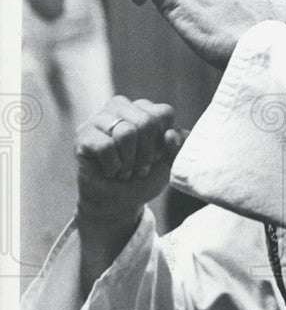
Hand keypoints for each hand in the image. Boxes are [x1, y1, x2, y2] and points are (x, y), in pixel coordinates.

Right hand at [76, 96, 187, 226]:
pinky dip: (113, 166)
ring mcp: (99, 118)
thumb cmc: (144, 178)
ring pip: (126, 133)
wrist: (118, 203)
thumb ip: (179, 146)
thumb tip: (171, 134)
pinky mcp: (83, 134)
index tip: (156, 157)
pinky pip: (106, 146)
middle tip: (139, 169)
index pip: (164, 113)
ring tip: (124, 171)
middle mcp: (121, 106)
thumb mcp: (169, 162)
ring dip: (129, 162)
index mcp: (144, 108)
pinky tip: (110, 171)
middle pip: (145, 121)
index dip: (164, 141)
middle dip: (146, 153)